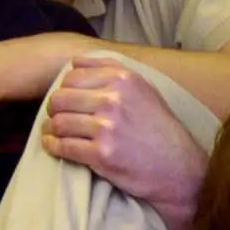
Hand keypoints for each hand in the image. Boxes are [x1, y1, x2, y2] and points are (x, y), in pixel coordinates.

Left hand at [41, 60, 208, 224]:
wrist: (178, 167)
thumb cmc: (160, 128)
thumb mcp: (144, 89)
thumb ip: (114, 71)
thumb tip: (76, 62)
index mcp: (123, 79)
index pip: (73, 75)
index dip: (65, 88)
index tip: (67, 99)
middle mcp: (114, 99)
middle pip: (61, 98)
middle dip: (55, 109)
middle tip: (57, 118)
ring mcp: (106, 127)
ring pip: (59, 122)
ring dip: (51, 129)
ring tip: (54, 133)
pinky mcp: (101, 154)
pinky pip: (63, 146)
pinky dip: (53, 146)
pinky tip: (54, 146)